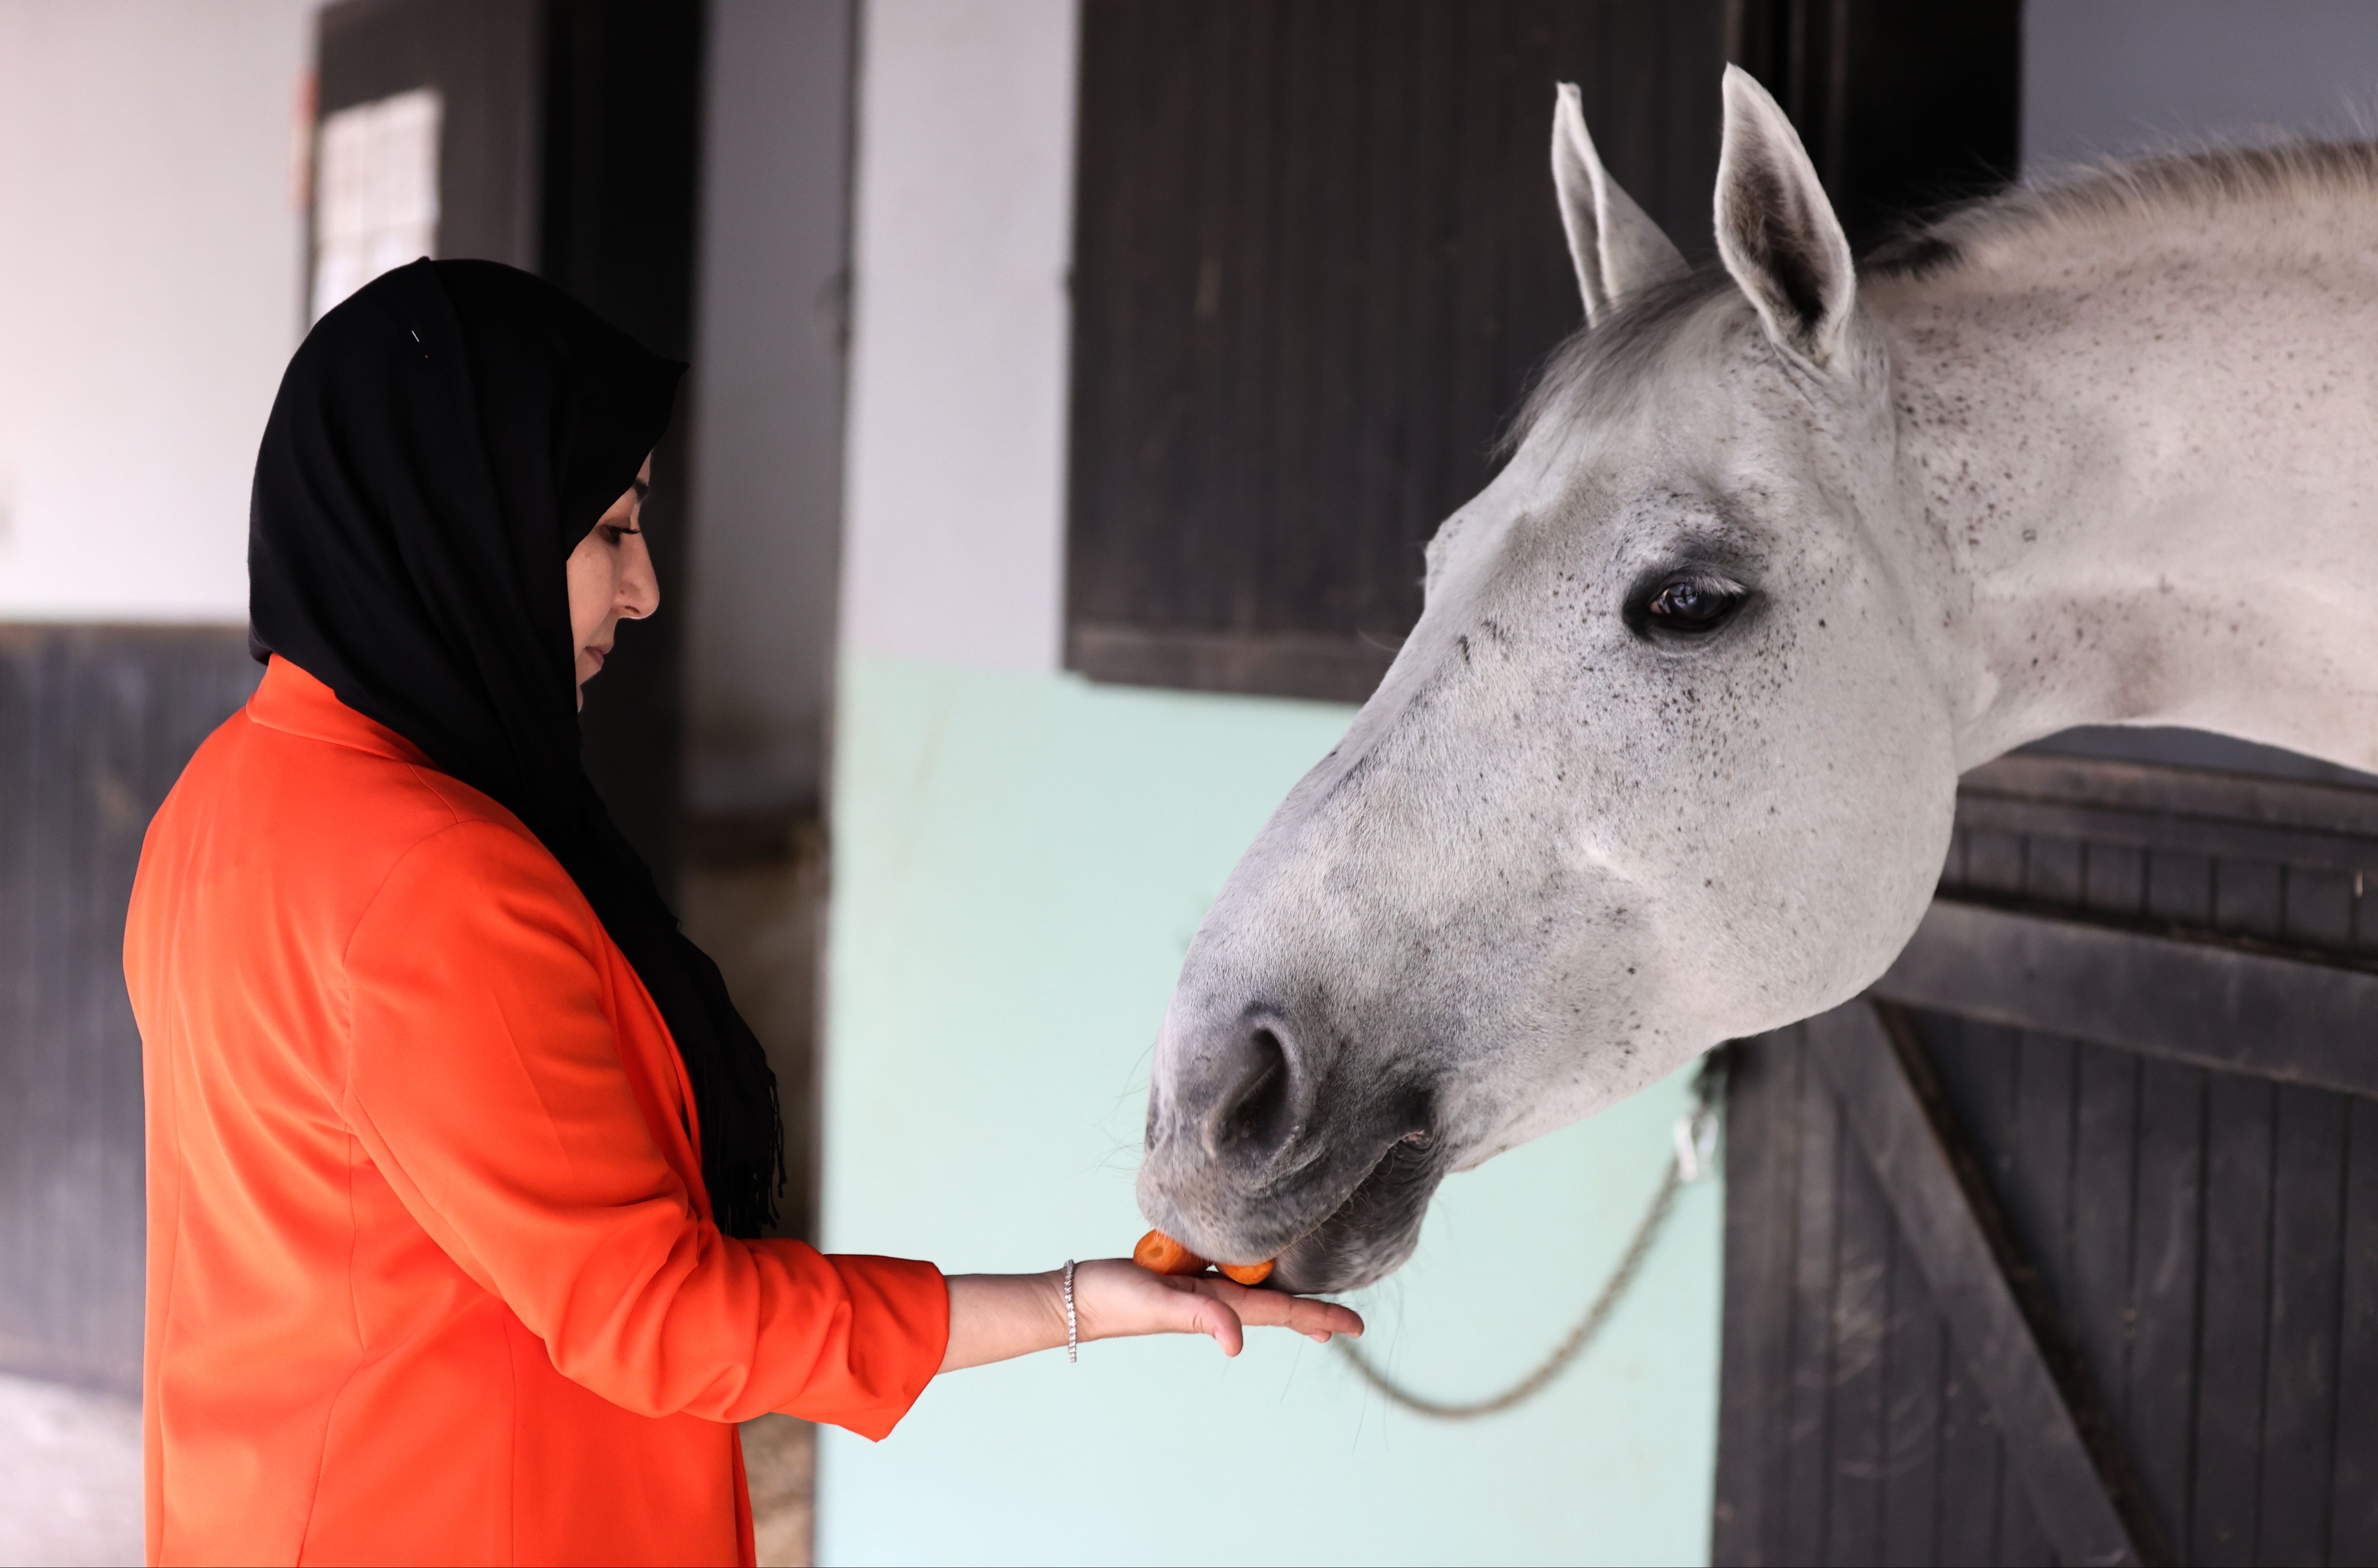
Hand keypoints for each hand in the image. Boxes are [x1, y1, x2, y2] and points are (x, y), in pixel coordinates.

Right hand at [1074, 1258, 1363, 1355]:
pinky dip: (1250, 1275)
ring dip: (1286, 1299)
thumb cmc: (1115, 1301)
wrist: (1076, 1298)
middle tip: (1349, 1322)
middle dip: (1313, 1314)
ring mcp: (1198, 1290)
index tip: (1357, 1326)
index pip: (1281, 1311)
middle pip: (1276, 1305)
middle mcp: (1215, 1300)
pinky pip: (1225, 1274)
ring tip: (1312, 1303)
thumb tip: (1238, 1344)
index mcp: (1218, 1305)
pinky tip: (1252, 1269)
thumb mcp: (1160, 1305)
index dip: (1321, 1316)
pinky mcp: (1180, 1276)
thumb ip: (1200, 1317)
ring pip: (1254, 1291)